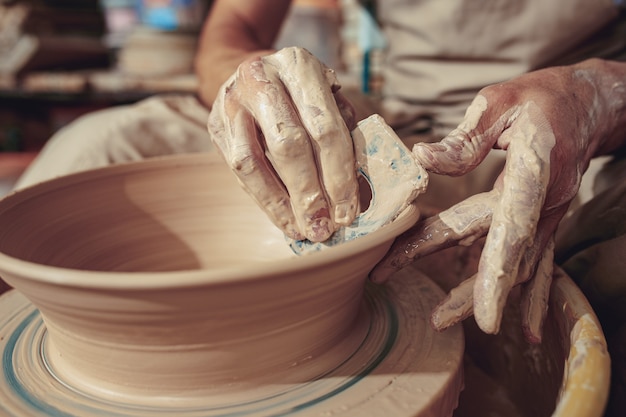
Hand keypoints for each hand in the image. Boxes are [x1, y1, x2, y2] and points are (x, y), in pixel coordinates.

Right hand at [208, 47, 358, 241]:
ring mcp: (230, 101)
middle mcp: (260, 77)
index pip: (324, 127)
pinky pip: (238, 171)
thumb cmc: (301, 90)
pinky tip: (283, 219)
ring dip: (280, 204)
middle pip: (288, 145)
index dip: (339, 175)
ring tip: (302, 231)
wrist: (250, 70)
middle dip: (309, 194)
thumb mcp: (327, 95)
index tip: (348, 211)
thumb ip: (342, 129)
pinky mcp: (215, 126)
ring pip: (253, 163)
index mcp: (299, 65)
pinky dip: (262, 199)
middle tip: (324, 228)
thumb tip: (351, 186)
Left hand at [371, 59, 625, 341]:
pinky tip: (525, 329)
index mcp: (535, 169)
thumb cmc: (540, 99)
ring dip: (484, 294)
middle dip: (470, 289)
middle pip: (504, 252)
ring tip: (446, 319)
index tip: (485, 313)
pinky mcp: (546, 220)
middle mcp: (547, 202)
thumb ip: (464, 139)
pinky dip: (529, 296)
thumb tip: (422, 160)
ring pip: (518, 265)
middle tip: (436, 319)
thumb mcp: (499, 104)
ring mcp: (550, 216)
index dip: (498, 269)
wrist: (588, 104)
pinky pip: (536, 263)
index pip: (513, 225)